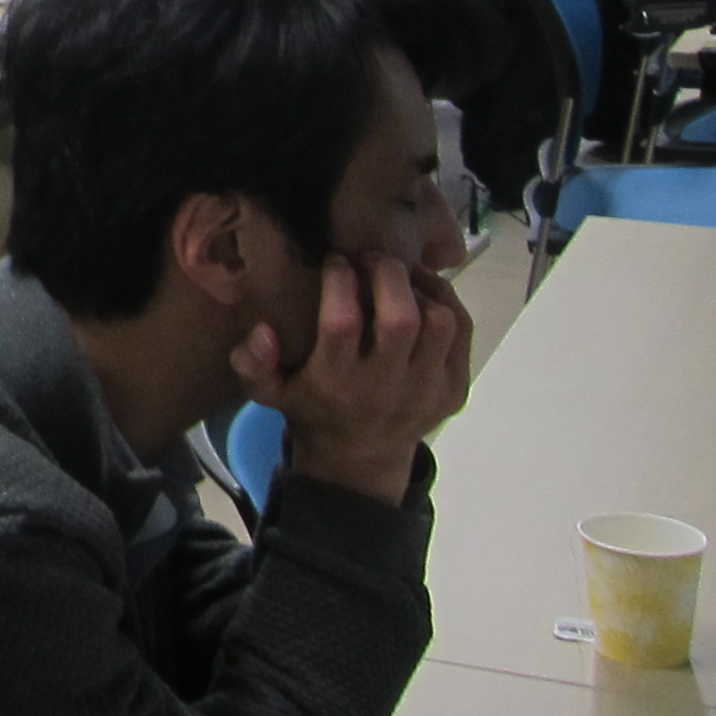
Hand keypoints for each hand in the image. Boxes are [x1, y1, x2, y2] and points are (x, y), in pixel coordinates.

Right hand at [234, 253, 471, 506]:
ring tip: (401, 275)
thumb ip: (253, 361)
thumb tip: (263, 330)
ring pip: (439, 322)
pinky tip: (424, 292)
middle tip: (373, 257)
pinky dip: (446, 301)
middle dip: (388, 274)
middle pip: (400, 319)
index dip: (340, 281)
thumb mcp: (268, 392)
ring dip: (421, 287)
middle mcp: (385, 388)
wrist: (361, 458)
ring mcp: (426, 390)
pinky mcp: (454, 390)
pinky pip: (462, 332)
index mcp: (336, 383)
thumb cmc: (312, 408)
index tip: (335, 261)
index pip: (342, 323)